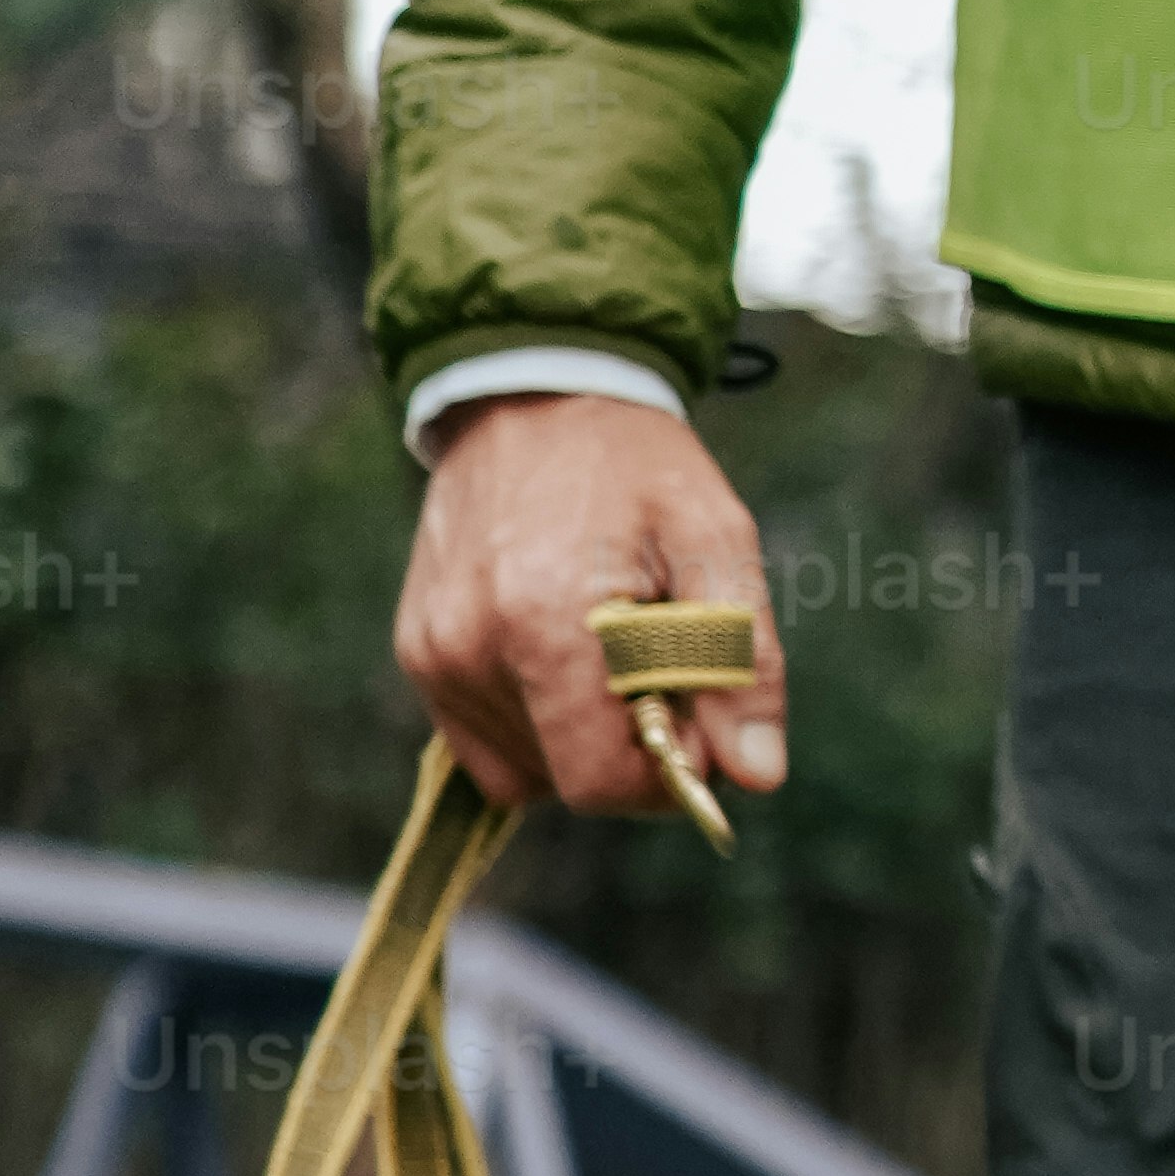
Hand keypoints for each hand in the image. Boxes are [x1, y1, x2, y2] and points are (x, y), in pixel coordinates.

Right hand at [395, 394, 788, 819]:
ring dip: (583, 735)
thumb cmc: (637, 468)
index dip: (665, 774)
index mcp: (544, 621)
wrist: (533, 394)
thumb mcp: (717, 542)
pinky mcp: (418, 654)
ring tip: (605, 644)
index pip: (601, 782)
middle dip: (630, 752)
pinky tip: (562, 655)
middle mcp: (470, 646)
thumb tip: (756, 776)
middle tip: (658, 669)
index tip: (696, 716)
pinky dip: (537, 724)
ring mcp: (434, 654)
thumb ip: (741, 662)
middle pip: (570, 781)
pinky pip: (488, 746)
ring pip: (529, 770)